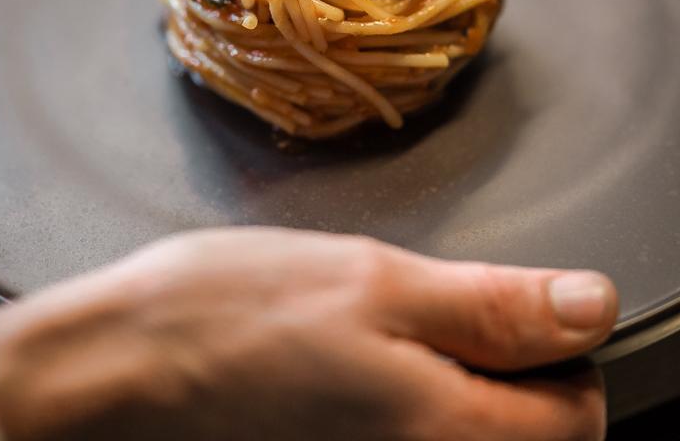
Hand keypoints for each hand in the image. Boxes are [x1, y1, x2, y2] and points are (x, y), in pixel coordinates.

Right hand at [0, 228, 616, 440]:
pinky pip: (399, 433)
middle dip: (494, 361)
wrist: (117, 367)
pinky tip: (346, 358)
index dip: (551, 346)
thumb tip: (589, 304)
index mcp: (448, 437)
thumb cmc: (228, 315)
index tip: (497, 305)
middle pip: (523, 433)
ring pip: (458, 430)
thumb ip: (492, 303)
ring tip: (373, 327)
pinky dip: (398, 394)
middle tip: (420, 307)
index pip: (578, 416)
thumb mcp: (372, 281)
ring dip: (441, 372)